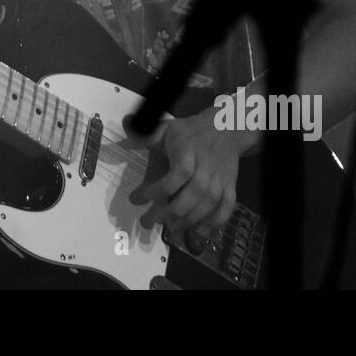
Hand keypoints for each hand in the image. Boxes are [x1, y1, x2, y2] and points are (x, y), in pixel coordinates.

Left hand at [126, 109, 241, 233]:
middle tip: (150, 221)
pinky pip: (226, 208)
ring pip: (207, 205)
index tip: (139, 197)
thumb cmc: (190, 132)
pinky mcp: (230, 187)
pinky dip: (215, 222)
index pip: (175, 177)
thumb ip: (147, 132)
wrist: (225, 129)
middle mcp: (205, 169)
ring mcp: (220, 180)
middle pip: (190, 196)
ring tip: (170, 227)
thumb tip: (125, 124)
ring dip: (188, 220)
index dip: (158, 190)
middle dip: (169, 212)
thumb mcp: (167, 127)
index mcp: (188, 153)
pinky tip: (200, 231)